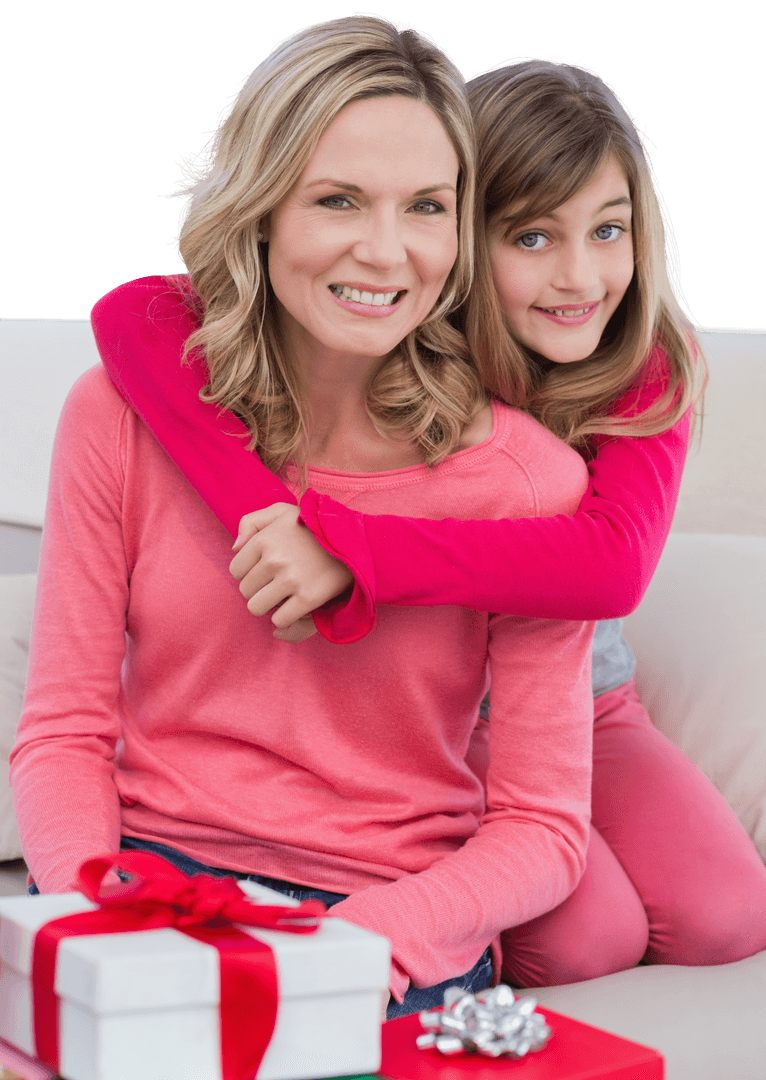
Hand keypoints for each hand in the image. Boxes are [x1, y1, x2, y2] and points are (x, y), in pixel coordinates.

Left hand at [230, 503, 353, 641]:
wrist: (354, 540)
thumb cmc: (314, 526)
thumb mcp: (281, 511)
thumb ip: (250, 522)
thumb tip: (234, 549)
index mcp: (264, 539)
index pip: (236, 570)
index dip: (249, 572)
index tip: (265, 569)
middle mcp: (275, 559)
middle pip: (245, 591)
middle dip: (258, 589)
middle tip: (276, 583)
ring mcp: (291, 580)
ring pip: (256, 608)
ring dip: (268, 605)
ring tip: (282, 596)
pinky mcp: (309, 598)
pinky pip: (280, 620)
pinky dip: (284, 618)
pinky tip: (295, 607)